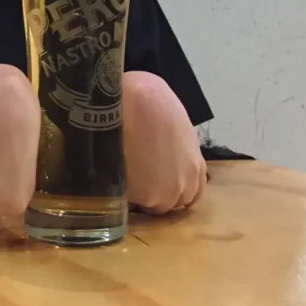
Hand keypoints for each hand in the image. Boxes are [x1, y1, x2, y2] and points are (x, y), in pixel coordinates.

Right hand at [122, 71, 206, 212]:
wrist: (134, 101)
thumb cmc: (154, 99)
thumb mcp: (175, 123)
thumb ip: (175, 147)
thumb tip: (161, 150)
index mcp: (195, 166)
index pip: (192, 193)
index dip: (174, 188)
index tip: (159, 182)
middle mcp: (182, 186)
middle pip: (169, 203)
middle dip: (155, 194)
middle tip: (137, 177)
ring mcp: (160, 195)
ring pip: (146, 206)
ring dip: (137, 196)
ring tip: (121, 175)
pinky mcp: (137, 198)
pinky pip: (127, 204)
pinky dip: (120, 194)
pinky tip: (110, 174)